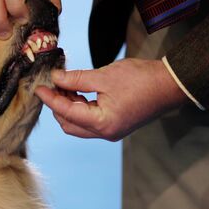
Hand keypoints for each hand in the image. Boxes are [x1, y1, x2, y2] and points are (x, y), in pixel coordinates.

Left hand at [34, 58, 186, 140]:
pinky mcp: (116, 124)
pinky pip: (90, 120)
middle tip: (51, 84)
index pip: (66, 113)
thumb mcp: (104, 76)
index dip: (50, 99)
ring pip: (79, 124)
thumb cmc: (141, 79)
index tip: (38, 87)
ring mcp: (111, 130)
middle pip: (69, 124)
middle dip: (57, 105)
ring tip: (64, 84)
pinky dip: (80, 107)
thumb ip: (76, 80)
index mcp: (102, 123)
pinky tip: (77, 90)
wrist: (170, 84)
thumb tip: (55, 78)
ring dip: (68, 106)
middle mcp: (105, 133)